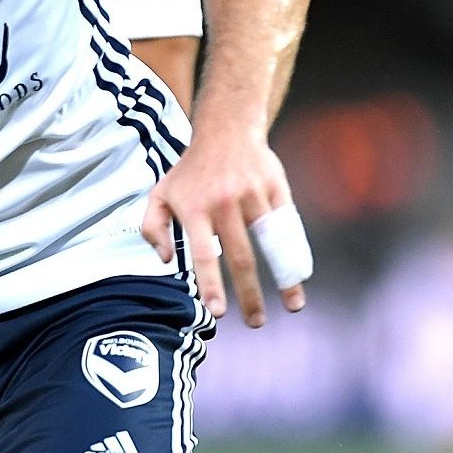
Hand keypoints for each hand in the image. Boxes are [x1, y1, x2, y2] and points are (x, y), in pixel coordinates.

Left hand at [140, 131, 305, 327]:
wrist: (226, 129)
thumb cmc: (190, 170)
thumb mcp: (160, 192)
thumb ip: (153, 227)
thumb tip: (166, 261)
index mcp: (194, 208)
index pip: (203, 254)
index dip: (211, 285)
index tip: (218, 313)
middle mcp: (223, 202)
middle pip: (240, 256)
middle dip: (250, 295)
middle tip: (255, 322)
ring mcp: (252, 194)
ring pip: (271, 244)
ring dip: (284, 278)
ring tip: (292, 306)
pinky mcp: (276, 188)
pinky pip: (287, 227)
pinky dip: (296, 253)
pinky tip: (300, 275)